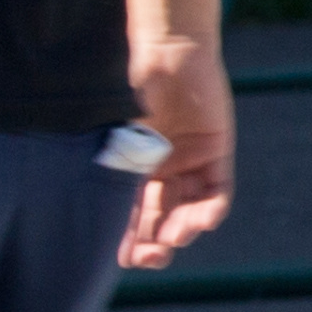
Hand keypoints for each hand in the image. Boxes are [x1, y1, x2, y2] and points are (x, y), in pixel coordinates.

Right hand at [117, 32, 238, 268]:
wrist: (166, 53)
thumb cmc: (130, 89)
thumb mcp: (114, 137)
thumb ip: (112, 172)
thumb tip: (94, 218)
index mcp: (130, 169)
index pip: (130, 215)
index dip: (128, 240)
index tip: (124, 259)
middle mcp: (161, 171)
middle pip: (159, 218)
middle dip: (155, 242)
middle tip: (152, 257)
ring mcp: (190, 163)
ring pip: (188, 209)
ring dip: (183, 229)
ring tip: (176, 237)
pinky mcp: (216, 152)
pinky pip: (217, 190)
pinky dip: (212, 208)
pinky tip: (203, 220)